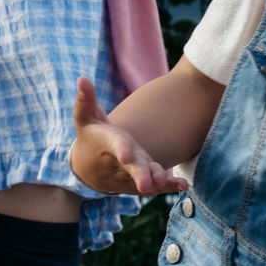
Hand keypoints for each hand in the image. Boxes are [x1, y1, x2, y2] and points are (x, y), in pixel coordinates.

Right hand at [70, 77, 186, 196]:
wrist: (87, 168)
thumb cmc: (90, 137)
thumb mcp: (85, 117)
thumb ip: (86, 99)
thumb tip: (83, 78)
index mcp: (107, 144)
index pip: (114, 145)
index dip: (121, 149)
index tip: (126, 155)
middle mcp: (118, 162)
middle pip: (130, 168)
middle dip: (139, 174)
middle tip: (145, 185)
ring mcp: (129, 174)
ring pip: (144, 178)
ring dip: (156, 181)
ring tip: (166, 181)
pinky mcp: (138, 182)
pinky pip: (153, 187)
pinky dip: (168, 187)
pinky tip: (183, 185)